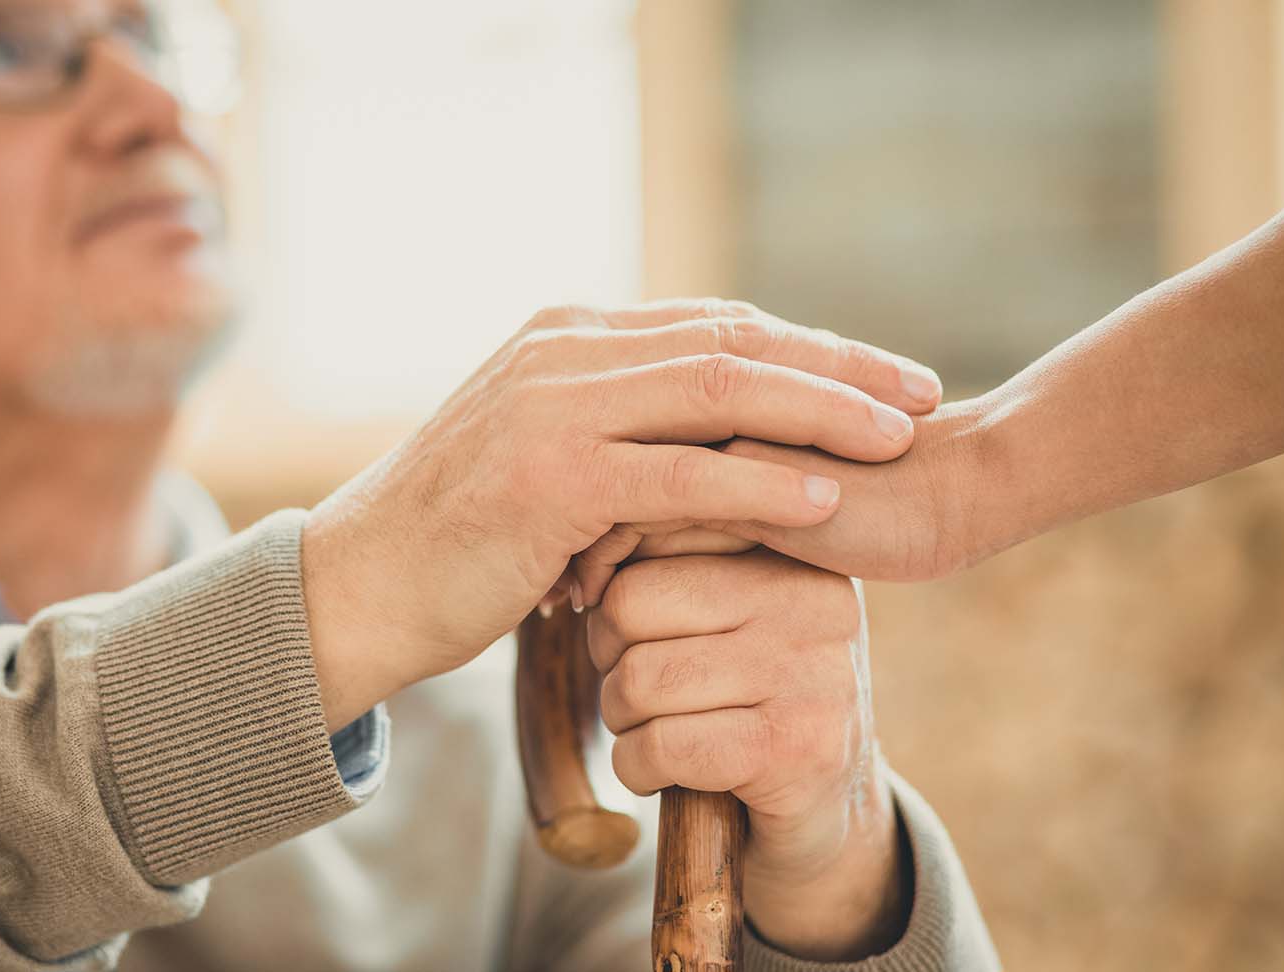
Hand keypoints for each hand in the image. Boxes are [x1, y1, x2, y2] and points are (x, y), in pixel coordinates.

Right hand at [302, 299, 942, 730]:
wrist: (360, 587)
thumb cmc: (458, 538)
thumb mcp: (539, 456)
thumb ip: (613, 426)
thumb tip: (702, 435)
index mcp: (566, 337)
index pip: (714, 325)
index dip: (808, 348)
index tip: (883, 379)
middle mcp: (563, 352)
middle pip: (733, 342)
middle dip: (841, 368)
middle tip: (924, 395)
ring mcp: (554, 406)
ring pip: (719, 391)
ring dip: (823, 413)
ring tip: (901, 440)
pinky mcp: (551, 476)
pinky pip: (682, 473)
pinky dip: (761, 482)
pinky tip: (825, 499)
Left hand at [589, 549, 909, 960]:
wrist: (829, 813)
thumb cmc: (751, 700)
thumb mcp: (730, 613)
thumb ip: (673, 562)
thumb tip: (585, 550)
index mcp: (794, 550)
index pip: (654, 528)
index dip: (612, 590)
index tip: (631, 633)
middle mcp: (815, 598)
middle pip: (630, 604)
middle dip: (609, 660)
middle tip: (641, 692)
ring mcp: (812, 674)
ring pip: (639, 679)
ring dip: (622, 720)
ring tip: (658, 729)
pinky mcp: (795, 749)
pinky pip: (661, 746)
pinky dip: (636, 768)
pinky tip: (664, 773)